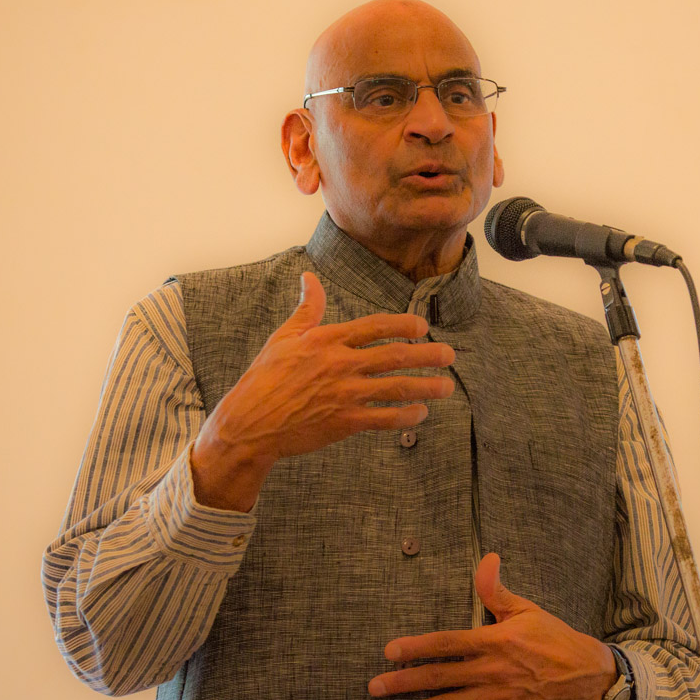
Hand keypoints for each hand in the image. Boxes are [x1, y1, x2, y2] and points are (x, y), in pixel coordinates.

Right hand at [191, 271, 455, 509]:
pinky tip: (420, 412)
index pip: (374, 327)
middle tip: (450, 355)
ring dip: (426, 386)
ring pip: (396, 388)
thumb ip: (307, 309)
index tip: (423, 327)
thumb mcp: (284, 337)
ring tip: (446, 386)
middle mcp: (340, 364)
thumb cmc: (265, 378)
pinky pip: (384, 418)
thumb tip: (310, 277)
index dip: (403, 325)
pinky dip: (406, 415)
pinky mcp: (344, 422)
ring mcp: (344, 394)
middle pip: (394, 356)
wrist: (249, 423)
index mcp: (327, 340)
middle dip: (427, 354)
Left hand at [368, 553, 616, 699]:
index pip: (447, 643)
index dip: (417, 648)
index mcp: (494, 640)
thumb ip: (496, 590)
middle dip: (403, 683)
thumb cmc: (552, 638)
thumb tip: (487, 559)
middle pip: (439, 678)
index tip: (390, 651)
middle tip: (374, 687)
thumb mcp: (526, 609)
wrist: (584, 675)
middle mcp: (491, 671)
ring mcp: (496, 698)